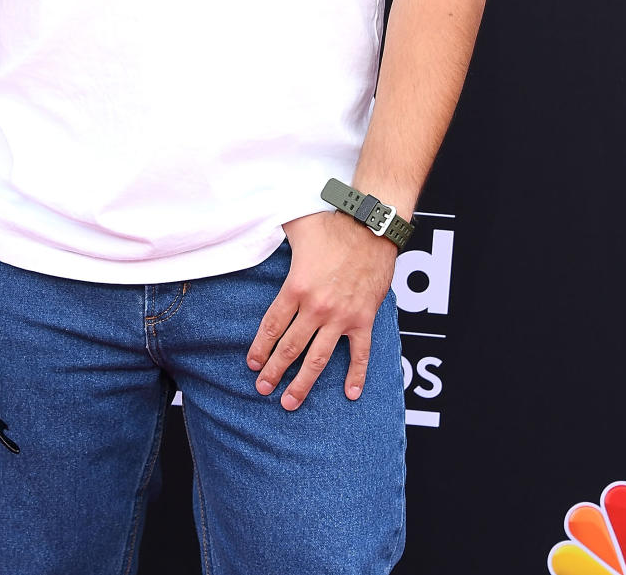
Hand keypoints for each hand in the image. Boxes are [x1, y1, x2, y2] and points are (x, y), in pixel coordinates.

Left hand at [246, 210, 395, 409]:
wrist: (373, 227)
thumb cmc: (334, 225)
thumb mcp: (296, 226)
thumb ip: (275, 232)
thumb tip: (255, 226)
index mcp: (297, 287)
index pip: (272, 325)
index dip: (260, 348)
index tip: (252, 363)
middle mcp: (316, 307)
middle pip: (290, 348)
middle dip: (274, 372)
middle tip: (263, 388)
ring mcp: (341, 317)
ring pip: (318, 359)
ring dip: (303, 383)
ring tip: (290, 401)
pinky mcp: (363, 319)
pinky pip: (360, 353)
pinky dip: (356, 375)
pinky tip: (351, 393)